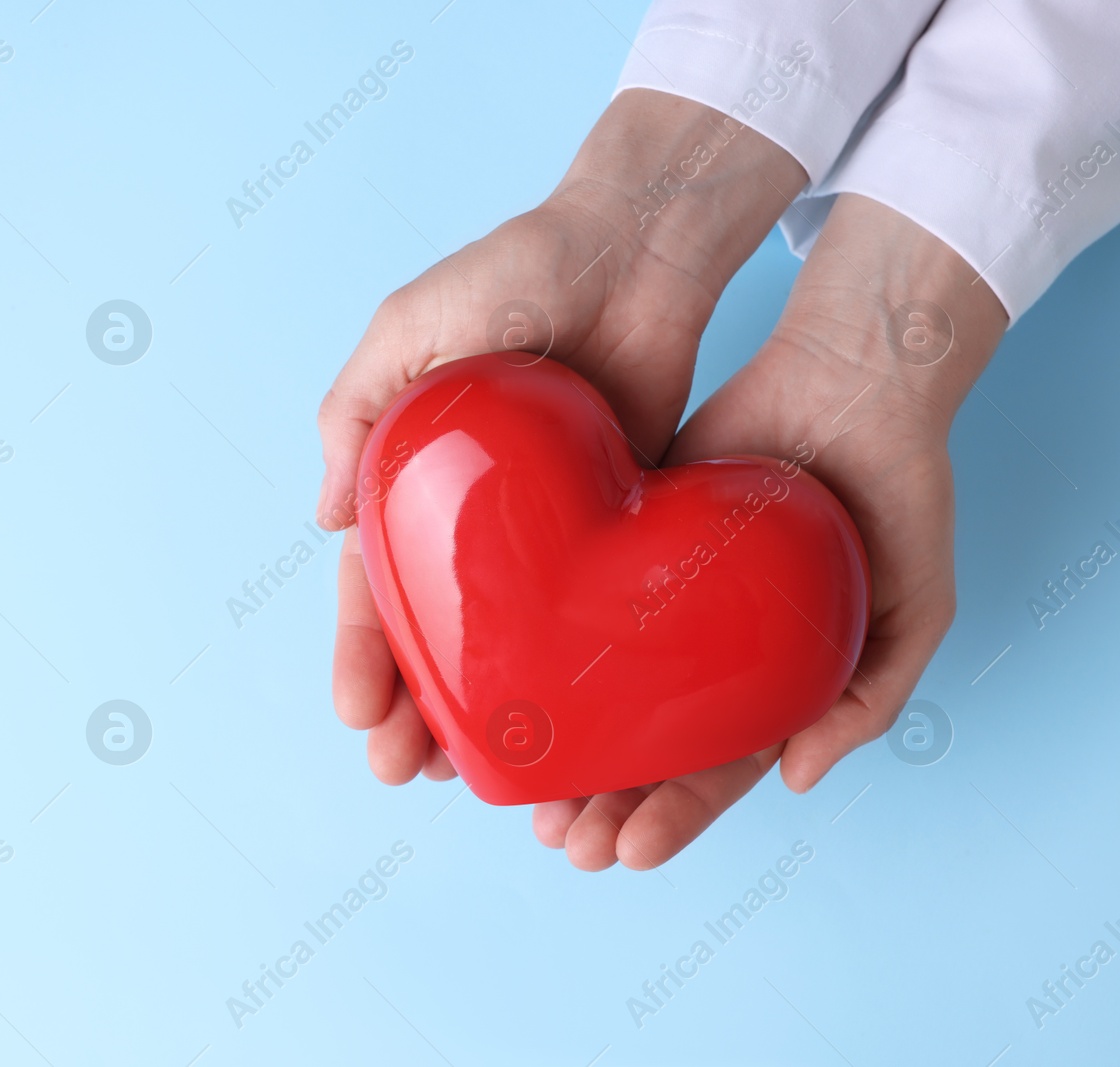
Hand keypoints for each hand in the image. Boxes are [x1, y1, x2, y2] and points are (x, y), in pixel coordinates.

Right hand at [319, 90, 808, 786]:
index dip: (363, 652)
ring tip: (472, 773)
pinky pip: (588, 618)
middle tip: (406, 772)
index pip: (378, 583)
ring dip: (485, 709)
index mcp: (412, 475)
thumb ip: (353, 414)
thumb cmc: (514, 269)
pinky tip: (569, 730)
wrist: (637, 246)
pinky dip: (571, 677)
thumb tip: (323, 523)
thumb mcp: (408, 326)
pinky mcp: (616, 533)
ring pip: (509, 642)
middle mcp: (472, 516)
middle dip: (413, 705)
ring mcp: (545, 532)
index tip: (358, 716)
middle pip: (438, 631)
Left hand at [532, 193, 1007, 868]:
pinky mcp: (624, 538)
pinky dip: (541, 647)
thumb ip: (871, 695)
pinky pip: (573, 602)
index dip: (673, 814)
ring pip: (600, 684)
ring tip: (527, 795)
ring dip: (565, 744)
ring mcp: (662, 596)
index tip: (628, 853)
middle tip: (563, 843)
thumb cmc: (897, 491)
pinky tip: (505, 687)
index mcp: (772, 675)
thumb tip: (797, 778)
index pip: (714, 763)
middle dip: (604, 801)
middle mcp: (710, 645)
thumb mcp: (914, 605)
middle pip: (644, 740)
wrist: (850, 374)